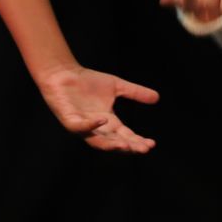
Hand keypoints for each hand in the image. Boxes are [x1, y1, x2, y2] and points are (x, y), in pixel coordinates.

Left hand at [38, 64, 157, 153]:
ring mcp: (83, 126)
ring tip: (126, 146)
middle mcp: (96, 128)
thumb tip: (157, 97)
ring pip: (97, 142)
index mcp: (109, 123)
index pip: (125, 136)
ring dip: (111, 145)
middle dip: (129, 147)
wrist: (64, 73)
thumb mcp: (117, 86)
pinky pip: (80, 127)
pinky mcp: (69, 120)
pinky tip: (103, 120)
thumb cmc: (88, 81)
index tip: (152, 144)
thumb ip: (135, 92)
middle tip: (143, 149)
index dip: (138, 141)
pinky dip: (91, 125)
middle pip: (115, 143)